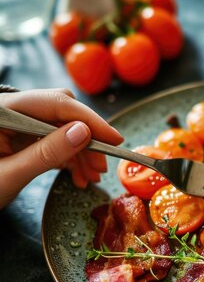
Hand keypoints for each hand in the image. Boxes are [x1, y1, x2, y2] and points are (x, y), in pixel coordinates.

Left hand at [0, 88, 122, 208]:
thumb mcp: (8, 176)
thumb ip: (45, 153)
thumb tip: (84, 133)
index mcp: (0, 112)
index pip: (54, 104)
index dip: (89, 120)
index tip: (114, 139)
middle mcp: (9, 112)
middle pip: (60, 112)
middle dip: (86, 138)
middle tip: (102, 165)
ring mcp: (14, 125)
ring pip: (59, 128)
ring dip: (80, 152)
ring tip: (91, 177)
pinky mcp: (17, 139)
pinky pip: (51, 141)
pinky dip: (68, 157)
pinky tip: (77, 176)